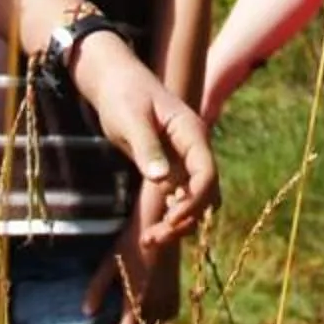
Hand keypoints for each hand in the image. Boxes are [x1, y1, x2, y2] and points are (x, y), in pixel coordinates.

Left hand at [71, 30, 219, 240]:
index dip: (195, 201)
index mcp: (192, 133)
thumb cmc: (123, 95)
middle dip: (185, 220)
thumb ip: (147, 148)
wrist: (115, 82)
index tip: (170, 219)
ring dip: (177, 224)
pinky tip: (149, 232)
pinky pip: (179, 200)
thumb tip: (162, 181)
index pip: (207, 174)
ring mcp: (185, 161)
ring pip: (194, 201)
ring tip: (148, 241)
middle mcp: (194, 150)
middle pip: (205, 194)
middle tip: (152, 239)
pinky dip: (169, 217)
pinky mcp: (172, 169)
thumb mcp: (131, 119)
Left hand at [100, 216, 182, 323]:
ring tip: (138, 300)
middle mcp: (156, 304)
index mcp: (136, 300)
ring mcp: (169, 301)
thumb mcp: (109, 264)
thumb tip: (87, 313)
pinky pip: (167, 316)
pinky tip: (151, 297)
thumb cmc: (129, 244)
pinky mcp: (177, 295)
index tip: (114, 314)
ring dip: (147, 320)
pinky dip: (160, 312)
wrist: (159, 225)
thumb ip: (97, 290)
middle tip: (125, 306)